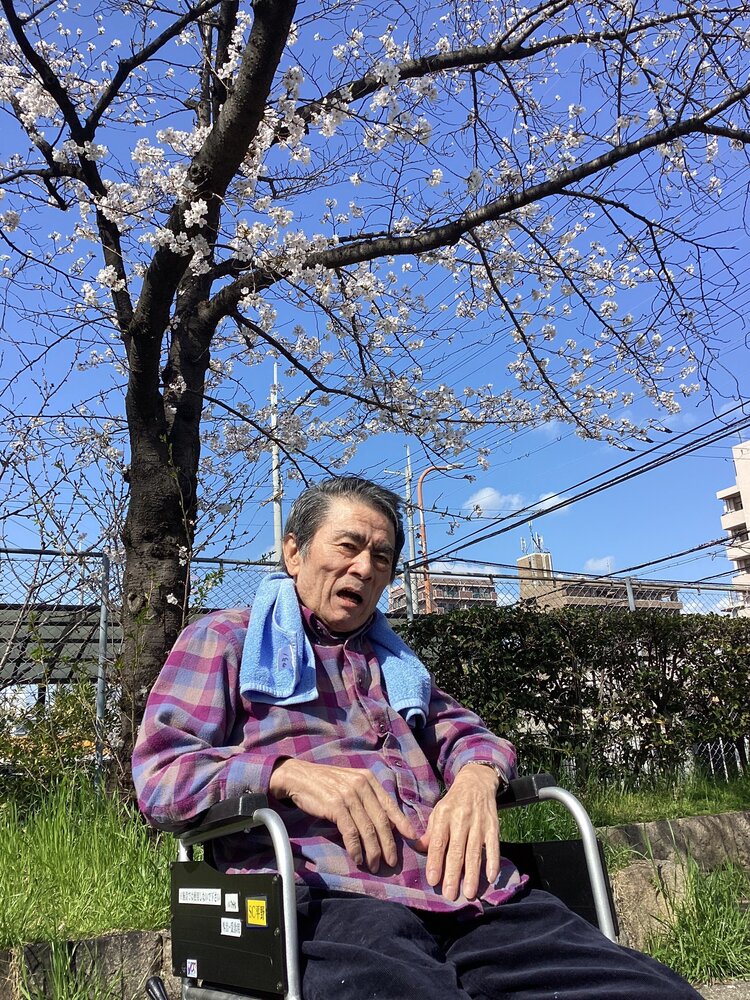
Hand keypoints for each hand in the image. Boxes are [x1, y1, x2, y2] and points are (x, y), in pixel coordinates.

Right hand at [269, 758, 417, 872]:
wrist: (300, 777)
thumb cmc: (326, 783)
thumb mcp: (351, 783)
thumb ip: (367, 798)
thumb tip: (385, 823)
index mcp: (368, 780)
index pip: (390, 804)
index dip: (403, 823)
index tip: (413, 839)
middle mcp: (361, 786)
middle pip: (381, 820)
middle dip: (388, 844)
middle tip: (392, 862)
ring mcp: (349, 795)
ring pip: (367, 829)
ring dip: (372, 851)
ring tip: (374, 865)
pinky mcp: (336, 806)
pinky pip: (350, 832)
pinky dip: (355, 848)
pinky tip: (357, 858)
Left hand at [414, 763, 500, 901]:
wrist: (476, 782)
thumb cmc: (453, 802)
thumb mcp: (438, 812)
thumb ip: (430, 833)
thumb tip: (417, 849)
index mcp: (444, 815)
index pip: (439, 842)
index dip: (435, 861)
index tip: (432, 880)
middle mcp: (461, 819)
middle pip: (457, 850)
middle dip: (453, 874)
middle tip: (450, 895)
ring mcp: (478, 823)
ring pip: (474, 852)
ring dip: (472, 874)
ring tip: (469, 893)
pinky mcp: (493, 826)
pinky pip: (493, 846)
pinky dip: (493, 862)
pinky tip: (490, 878)